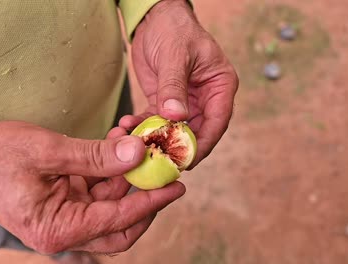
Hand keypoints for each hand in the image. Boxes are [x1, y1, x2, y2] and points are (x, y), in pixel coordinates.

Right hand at [0, 122, 185, 254]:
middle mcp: (65, 229)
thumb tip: (137, 153)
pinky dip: (111, 169)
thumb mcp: (47, 151)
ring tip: (142, 143)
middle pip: (120, 225)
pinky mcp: (66, 200)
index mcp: (58, 229)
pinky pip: (98, 189)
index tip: (176, 186)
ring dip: (128, 175)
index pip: (117, 221)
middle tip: (168, 173)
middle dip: (146, 198)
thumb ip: (95, 156)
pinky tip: (121, 143)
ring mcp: (66, 215)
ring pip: (112, 203)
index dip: (150, 203)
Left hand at [121, 0, 238, 167]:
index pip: (217, 122)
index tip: (186, 160)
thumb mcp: (175, 55)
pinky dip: (144, 127)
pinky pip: (156, 121)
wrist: (153, 19)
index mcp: (219, 86)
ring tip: (136, 143)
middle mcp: (205, 98)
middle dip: (177, 147)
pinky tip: (128, 129)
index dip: (203, 144)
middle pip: (196, 132)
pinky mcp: (165, 102)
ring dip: (156, 139)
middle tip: (157, 159)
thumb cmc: (174, 29)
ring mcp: (185, 102)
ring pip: (174, 130)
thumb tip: (175, 116)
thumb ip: (174, 86)